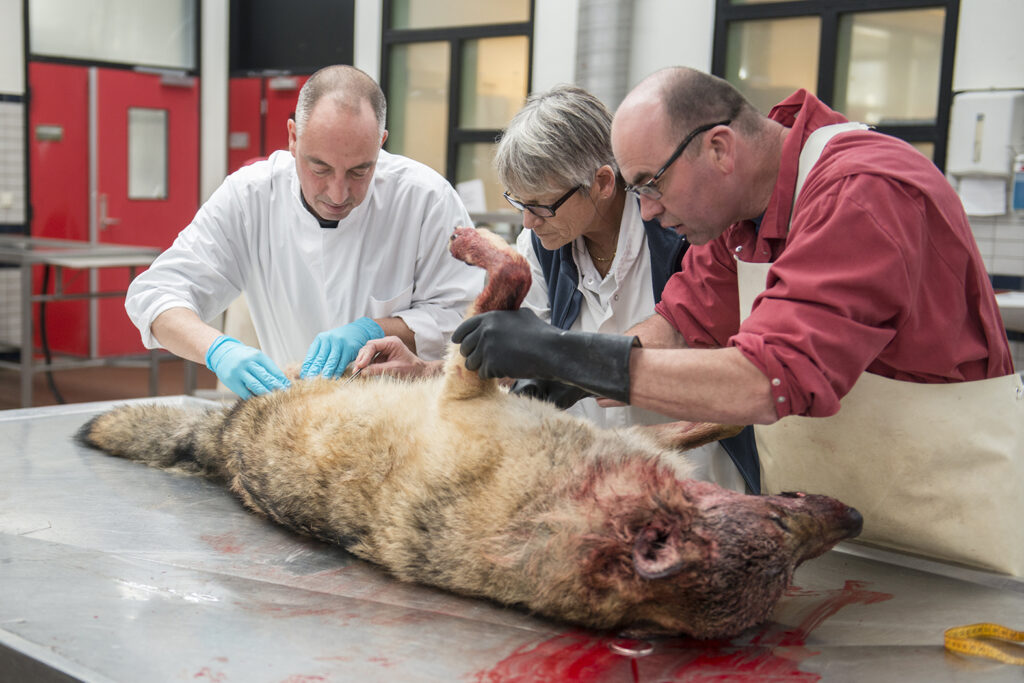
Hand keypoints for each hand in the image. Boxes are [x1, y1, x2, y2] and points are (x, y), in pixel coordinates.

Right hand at [205, 335, 289, 398]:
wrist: (222, 353)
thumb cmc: (243, 357)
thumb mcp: (255, 357)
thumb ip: (267, 367)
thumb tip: (283, 380)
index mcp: (257, 356)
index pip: (273, 369)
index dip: (282, 380)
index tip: (288, 387)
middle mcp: (248, 363)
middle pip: (266, 378)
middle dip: (276, 387)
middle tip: (284, 395)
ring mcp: (239, 372)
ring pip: (256, 386)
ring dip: (267, 393)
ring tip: (274, 399)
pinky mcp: (232, 382)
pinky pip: (245, 393)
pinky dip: (253, 397)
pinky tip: (260, 400)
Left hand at [300, 317, 383, 378]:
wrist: (357, 331)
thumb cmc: (340, 340)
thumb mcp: (327, 343)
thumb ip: (319, 353)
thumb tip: (309, 370)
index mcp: (321, 339)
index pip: (311, 355)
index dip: (307, 367)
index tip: (304, 376)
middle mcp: (329, 340)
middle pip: (320, 359)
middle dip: (314, 372)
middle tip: (310, 382)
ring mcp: (339, 344)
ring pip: (331, 362)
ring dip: (326, 374)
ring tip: (321, 383)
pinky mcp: (349, 349)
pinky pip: (342, 363)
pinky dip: (338, 372)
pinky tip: (334, 378)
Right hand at [350, 336, 442, 378]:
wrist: (420, 373)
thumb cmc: (411, 369)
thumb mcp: (394, 369)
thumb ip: (377, 369)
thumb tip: (362, 372)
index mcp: (391, 342)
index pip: (373, 345)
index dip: (364, 355)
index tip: (359, 366)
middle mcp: (387, 343)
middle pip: (368, 348)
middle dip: (361, 358)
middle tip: (356, 370)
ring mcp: (384, 349)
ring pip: (368, 353)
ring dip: (362, 362)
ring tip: (357, 372)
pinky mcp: (383, 357)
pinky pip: (371, 359)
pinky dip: (366, 365)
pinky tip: (363, 372)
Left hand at [452, 309, 637, 403]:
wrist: (552, 351)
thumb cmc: (541, 334)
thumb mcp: (522, 316)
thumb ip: (504, 317)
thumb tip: (496, 317)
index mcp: (490, 318)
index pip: (464, 329)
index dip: (460, 338)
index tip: (458, 344)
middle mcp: (485, 331)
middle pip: (465, 348)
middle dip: (473, 355)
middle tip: (485, 359)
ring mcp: (486, 348)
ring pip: (471, 363)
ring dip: (482, 366)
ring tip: (498, 365)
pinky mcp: (491, 364)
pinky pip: (483, 374)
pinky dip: (492, 375)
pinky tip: (506, 370)